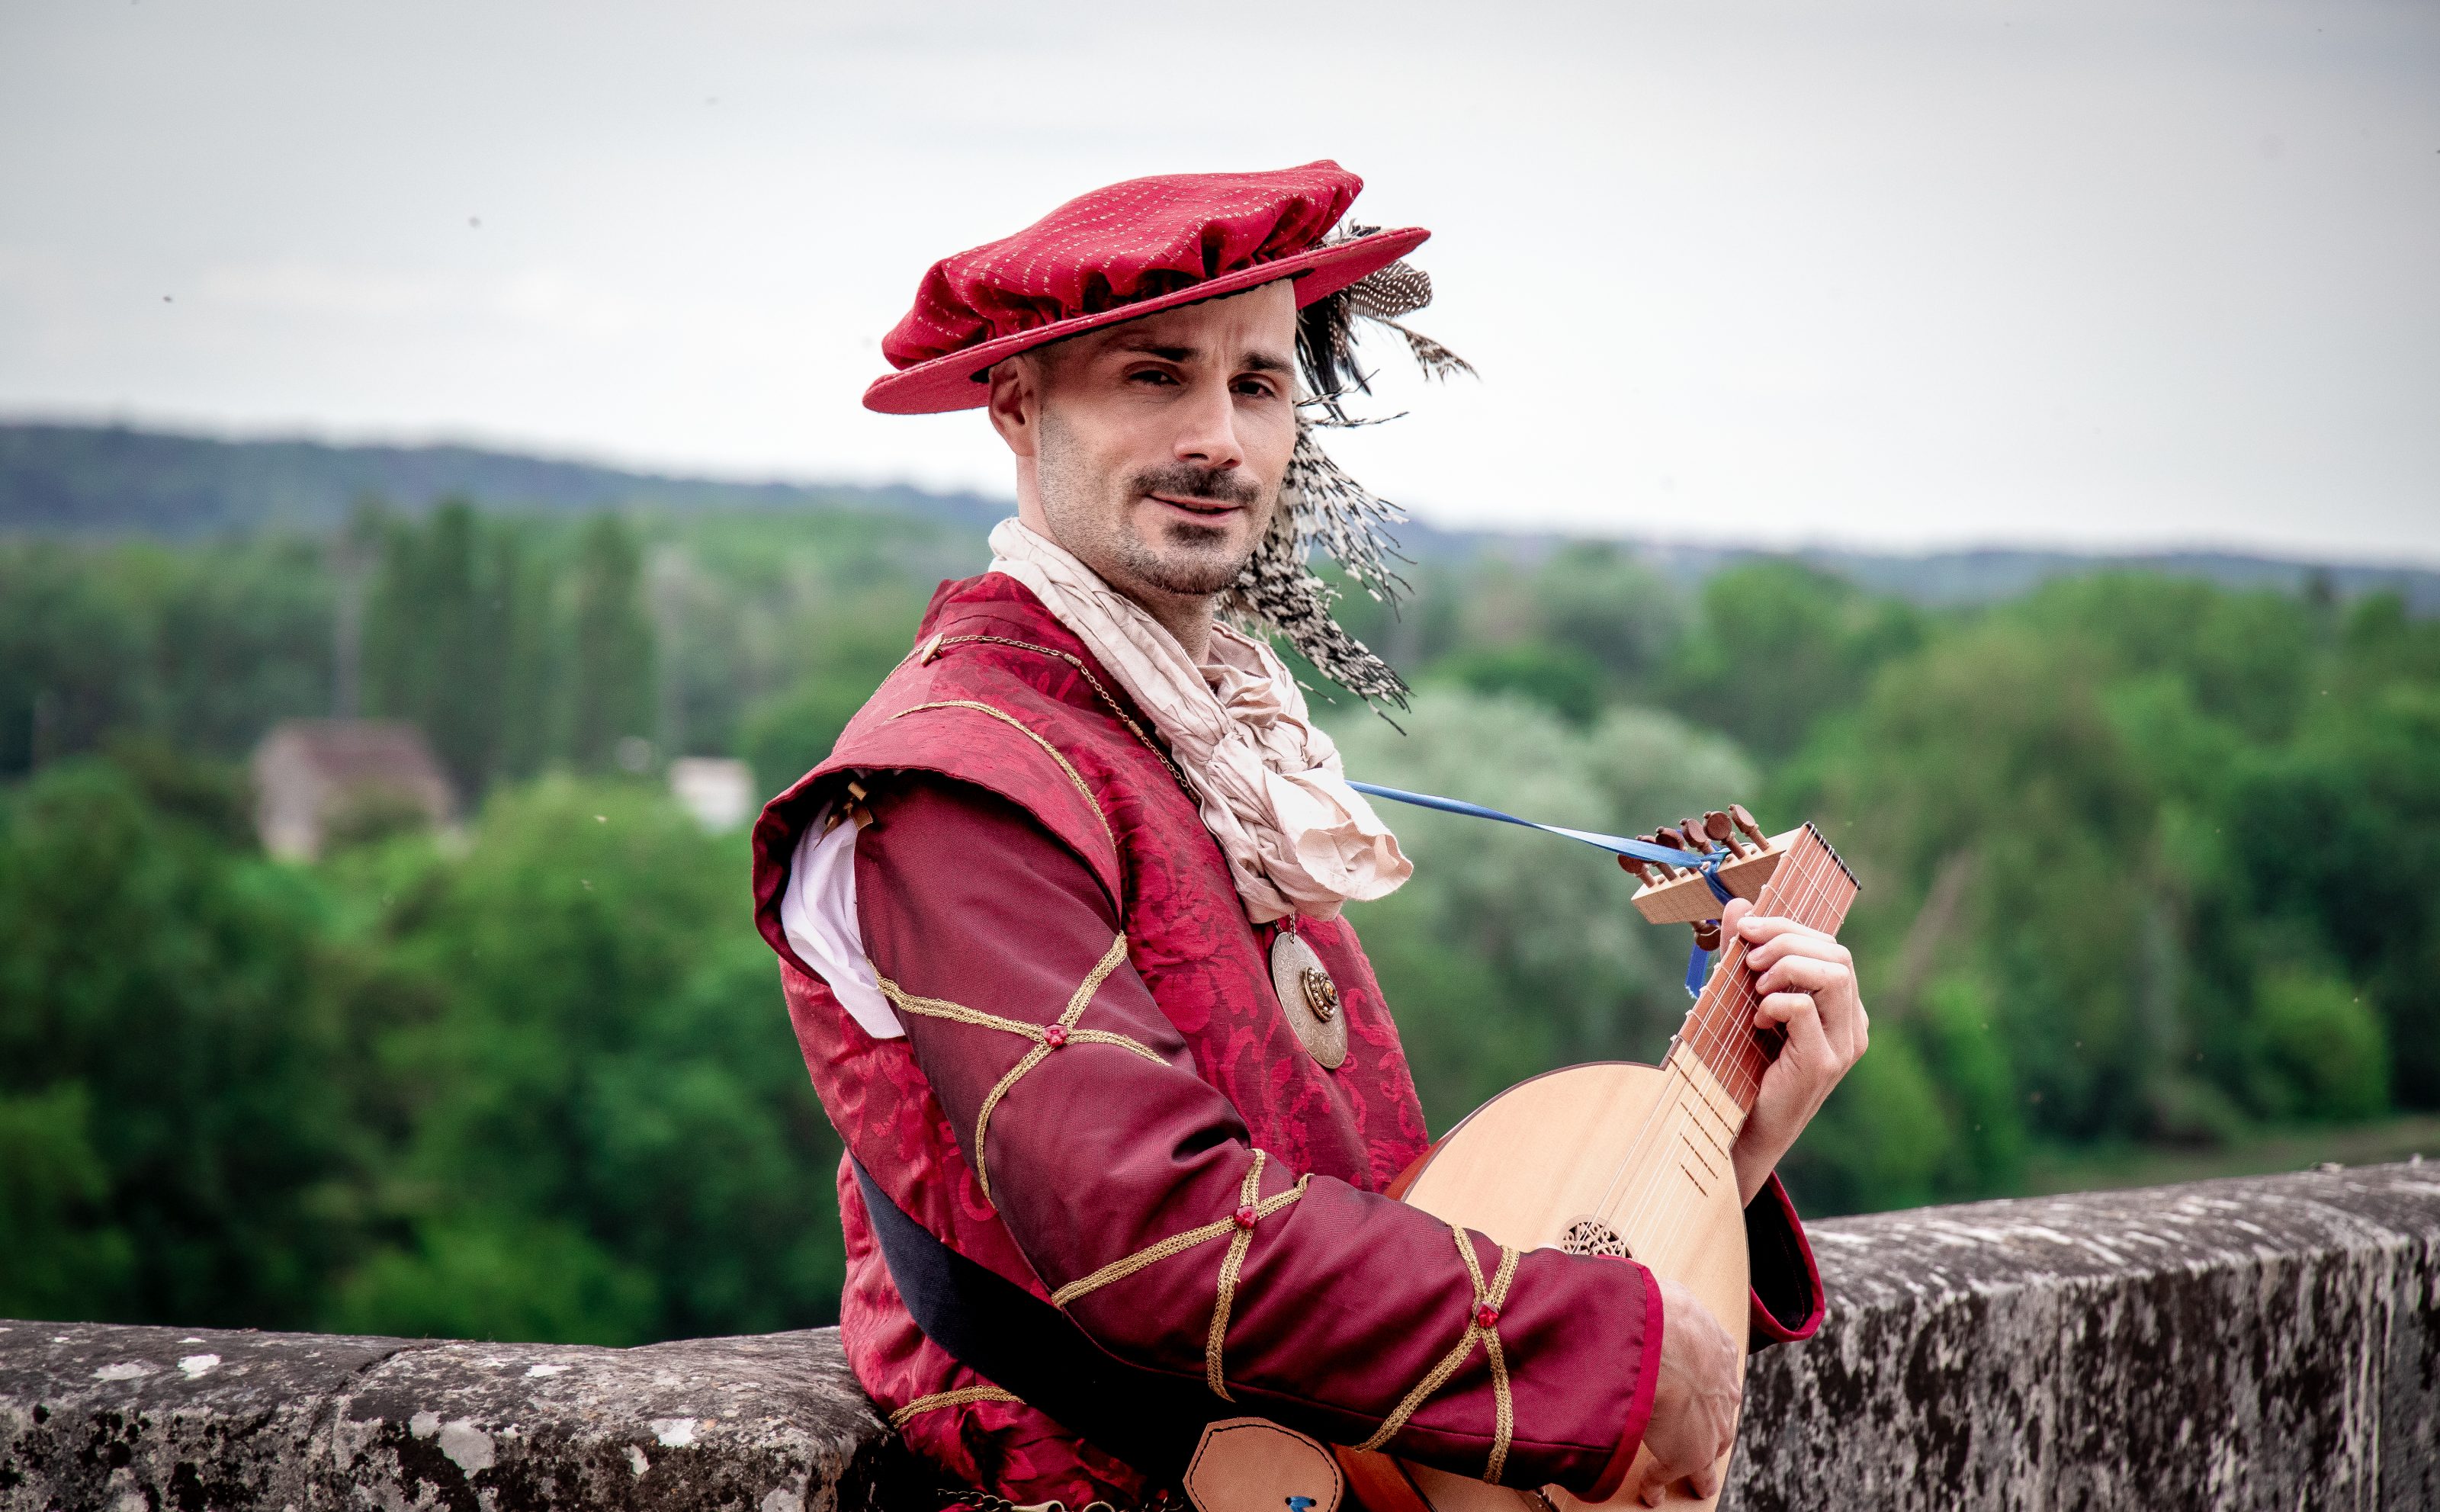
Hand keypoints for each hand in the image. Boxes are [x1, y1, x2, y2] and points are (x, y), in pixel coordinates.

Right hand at [1631, 1277, 1740, 1504]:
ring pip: (1709, 1453)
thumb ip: (1658, 1300)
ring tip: (1694, 1481)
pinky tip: (1652, 1491)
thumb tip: (1632, 1286)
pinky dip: (1660, 1483)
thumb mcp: (1666, 1295)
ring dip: (1698, 1465)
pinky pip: (1675, 1474)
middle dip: (1713, 1431)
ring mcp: (1710, 1426)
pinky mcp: (1687, 1455)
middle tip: (1704, 1444)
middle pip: (1722, 1419)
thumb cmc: (1658, 1313)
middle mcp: (1723, 1391)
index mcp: (1721, 1350)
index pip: (1720, 1375)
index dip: (1708, 1388)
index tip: (1700, 1396)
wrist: (1660, 1345)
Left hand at [1720, 897, 1869, 1203]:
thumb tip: (1739, 904)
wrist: (1739, 1128)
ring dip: (1785, 966)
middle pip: (1837, 954)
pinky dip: (1776, 1002)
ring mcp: (1844, 1046)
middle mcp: (1853, 1026)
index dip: (1789, 928)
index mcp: (1842, 1009)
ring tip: (1754, 985)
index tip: (1746, 928)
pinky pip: (1805, 1009)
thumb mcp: (1744, 1000)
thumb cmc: (1743, 1063)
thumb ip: (1746, 955)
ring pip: (1834, 974)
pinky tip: (1757, 1019)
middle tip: (1746, 957)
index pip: (1831, 948)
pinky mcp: (1823, 1064)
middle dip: (1786, 940)